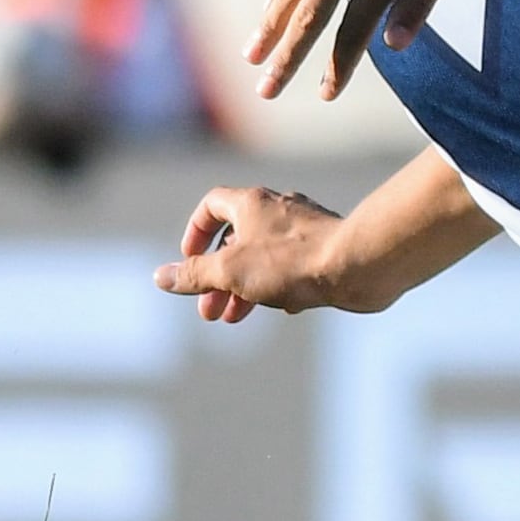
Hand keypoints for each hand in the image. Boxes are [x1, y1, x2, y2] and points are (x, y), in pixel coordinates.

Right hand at [154, 184, 355, 320]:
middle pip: (236, 239)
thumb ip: (195, 274)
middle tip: (209, 312)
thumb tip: (161, 276)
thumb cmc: (291, 262)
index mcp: (251, 203)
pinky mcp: (327, 247)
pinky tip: (285, 308)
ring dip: (245, 286)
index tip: (189, 260)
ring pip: (265, 256)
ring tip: (235, 317)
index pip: (212, 205)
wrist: (357, 265)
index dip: (195, 232)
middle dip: (218, 277)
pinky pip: (294, 265)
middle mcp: (278, 208)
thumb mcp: (231, 271)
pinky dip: (280, 286)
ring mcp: (305, 227)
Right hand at [252, 0, 494, 99]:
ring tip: (253, 54)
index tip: (326, 94)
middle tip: (264, 90)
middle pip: (310, 15)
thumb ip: (421, 0)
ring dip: (272, 23)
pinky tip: (271, 2)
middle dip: (286, 57)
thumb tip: (391, 47)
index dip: (338, 67)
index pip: (352, 31)